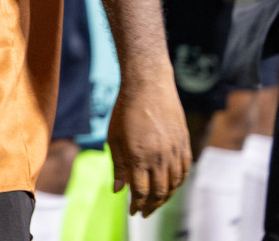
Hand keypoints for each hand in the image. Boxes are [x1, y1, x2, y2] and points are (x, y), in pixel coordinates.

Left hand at [107, 70, 190, 215]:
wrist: (149, 85)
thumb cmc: (125, 110)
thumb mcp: (114, 137)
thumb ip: (117, 165)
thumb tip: (118, 190)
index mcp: (140, 156)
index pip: (141, 191)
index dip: (138, 205)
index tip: (133, 212)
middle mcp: (160, 157)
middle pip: (160, 192)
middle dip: (151, 206)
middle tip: (145, 213)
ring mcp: (175, 151)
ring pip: (174, 184)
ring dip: (166, 197)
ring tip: (156, 203)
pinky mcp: (184, 144)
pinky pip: (184, 171)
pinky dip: (178, 183)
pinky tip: (171, 186)